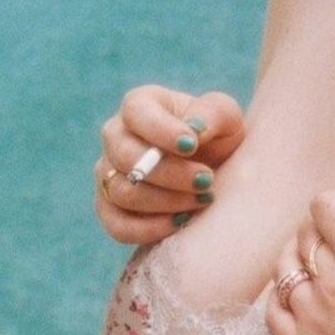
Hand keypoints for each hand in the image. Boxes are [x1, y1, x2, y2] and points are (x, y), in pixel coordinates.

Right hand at [94, 84, 245, 243]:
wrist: (217, 172)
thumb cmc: (218, 137)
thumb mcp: (225, 117)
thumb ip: (211, 115)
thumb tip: (193, 130)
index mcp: (140, 105)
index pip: (136, 111)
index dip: (161, 131)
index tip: (192, 146)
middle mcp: (116, 137)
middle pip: (126, 156)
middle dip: (170, 173)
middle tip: (206, 180)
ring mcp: (108, 174)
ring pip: (123, 192)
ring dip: (166, 201)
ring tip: (203, 199)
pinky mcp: (111, 209)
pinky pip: (116, 225)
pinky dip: (149, 229)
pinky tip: (182, 222)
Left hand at [266, 166, 334, 334]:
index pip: (327, 203)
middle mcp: (328, 281)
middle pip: (306, 231)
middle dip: (332, 224)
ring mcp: (309, 317)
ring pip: (285, 266)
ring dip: (305, 253)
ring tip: (332, 263)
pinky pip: (273, 309)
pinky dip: (285, 293)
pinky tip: (308, 296)